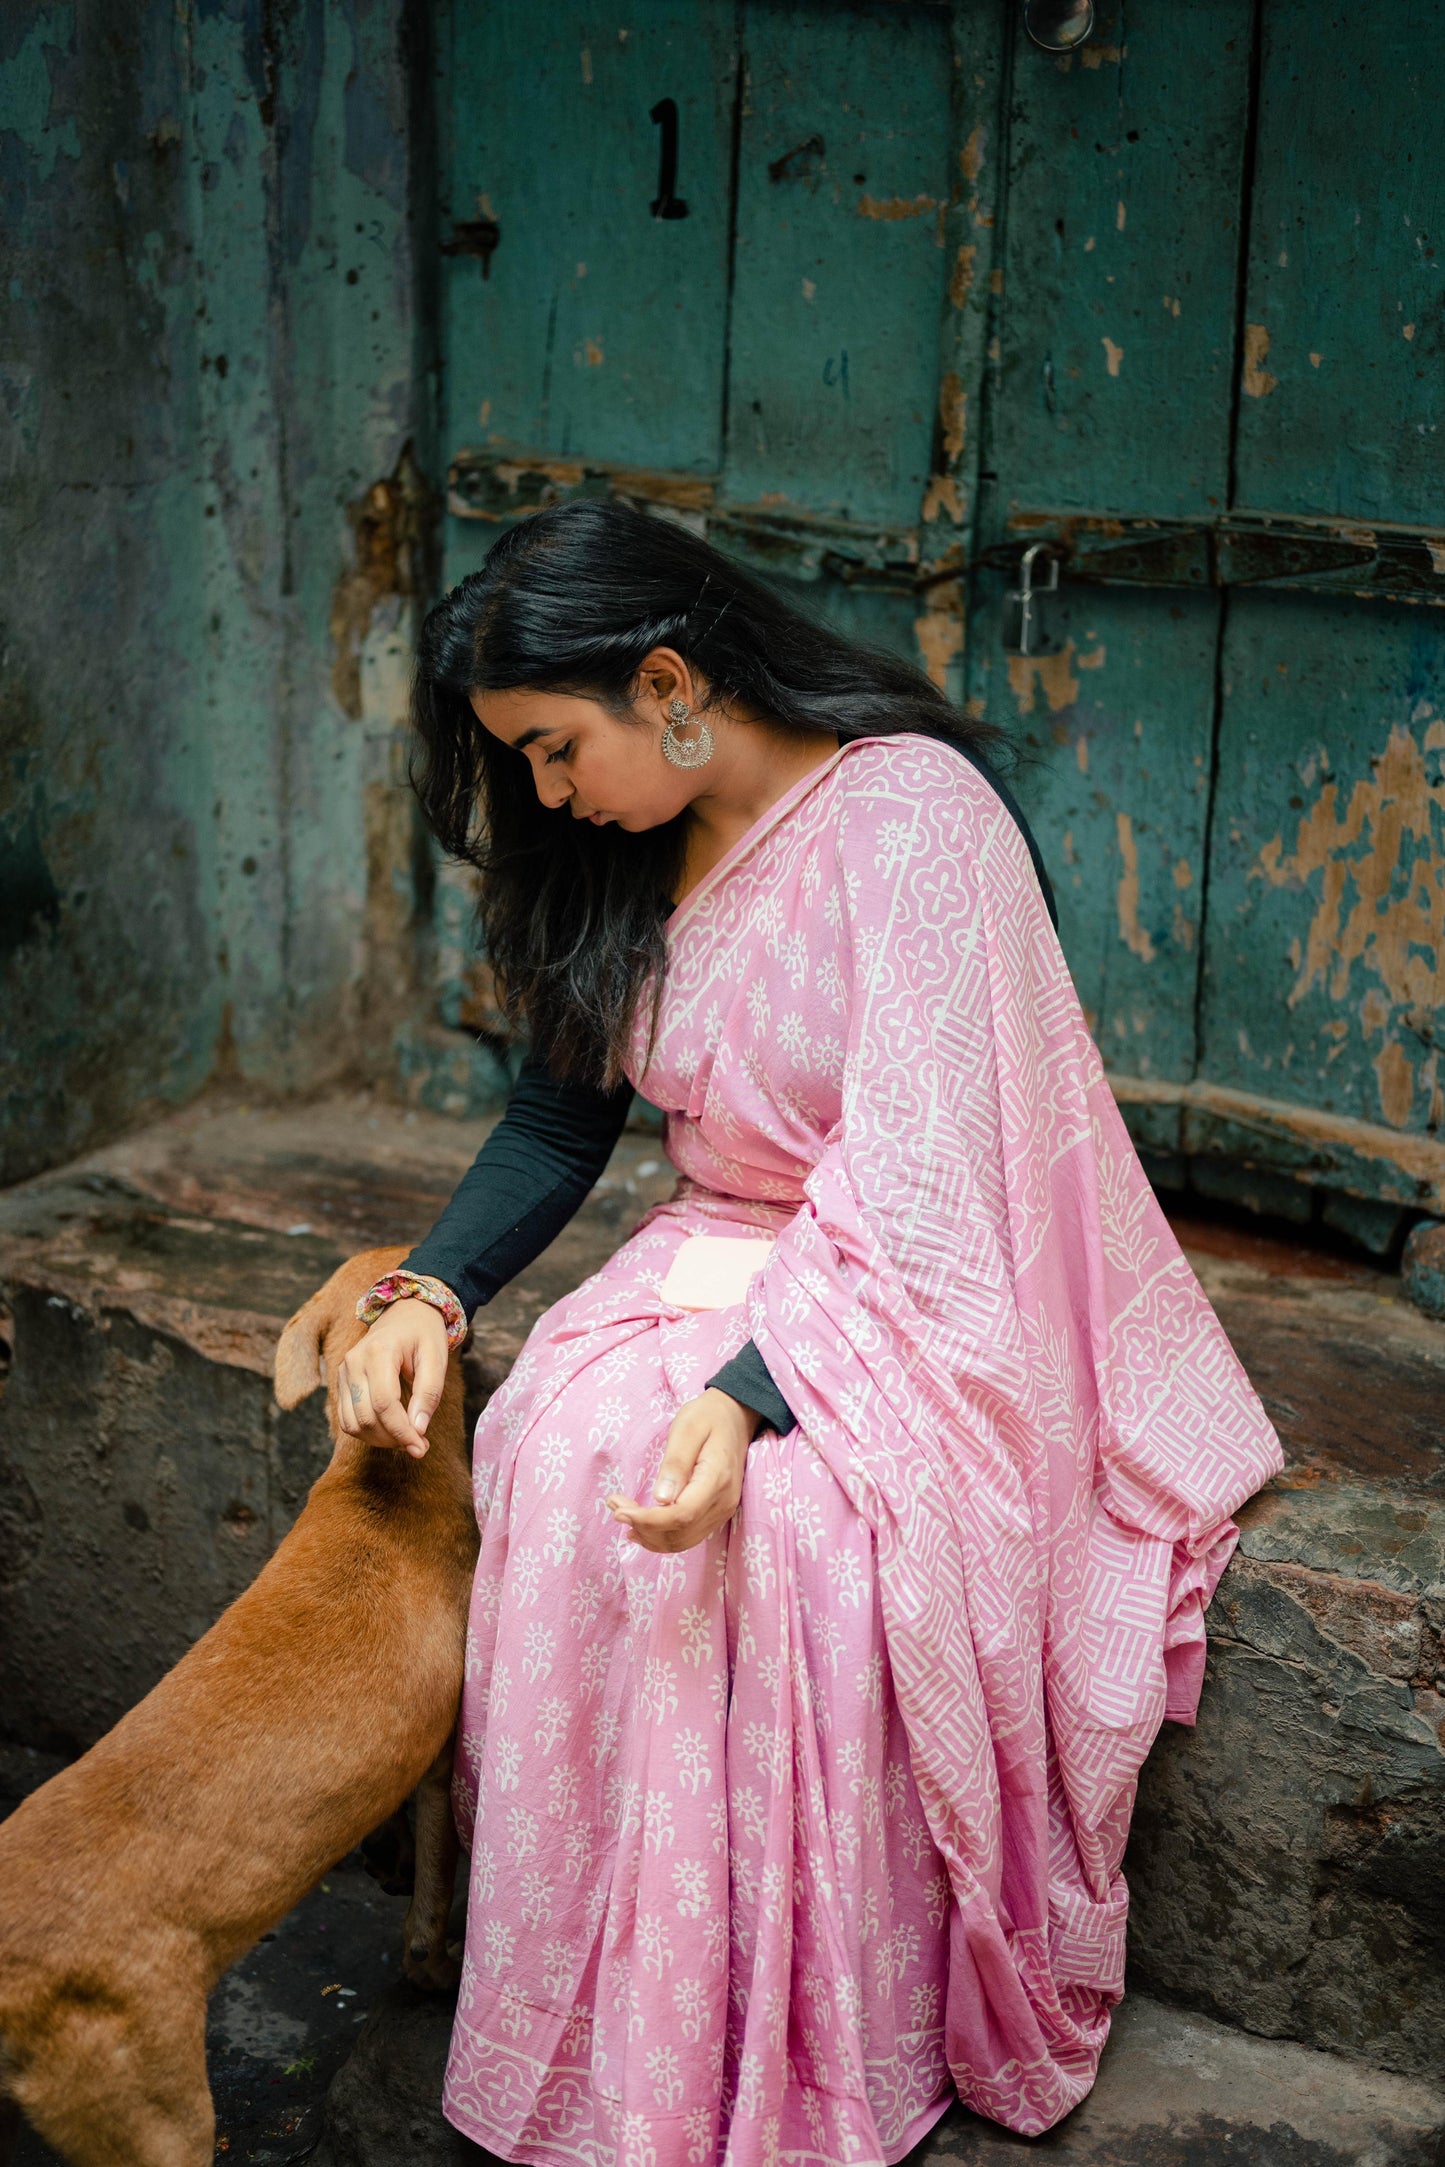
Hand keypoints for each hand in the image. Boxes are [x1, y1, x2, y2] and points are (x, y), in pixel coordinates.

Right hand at [336, 1297, 449, 1456]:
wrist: (405, 1314)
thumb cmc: (424, 1335)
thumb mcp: (437, 1359)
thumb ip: (429, 1393)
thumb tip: (418, 1430)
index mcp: (378, 1352)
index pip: (384, 1404)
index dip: (402, 1432)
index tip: (421, 1448)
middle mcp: (353, 1362)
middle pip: (366, 1417)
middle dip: (393, 1439)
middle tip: (420, 1445)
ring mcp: (343, 1372)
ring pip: (353, 1424)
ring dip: (379, 1440)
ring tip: (406, 1438)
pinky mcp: (341, 1383)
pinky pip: (347, 1419)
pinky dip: (367, 1433)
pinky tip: (390, 1431)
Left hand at [606, 1389, 760, 1553]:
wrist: (735, 1417)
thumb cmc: (708, 1417)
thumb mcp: (687, 1429)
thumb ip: (675, 1463)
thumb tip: (661, 1499)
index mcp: (717, 1479)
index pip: (681, 1515)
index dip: (648, 1520)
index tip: (620, 1510)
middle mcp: (723, 1502)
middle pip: (679, 1533)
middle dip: (642, 1526)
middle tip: (614, 1505)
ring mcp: (722, 1511)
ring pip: (682, 1541)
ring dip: (648, 1535)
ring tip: (622, 1514)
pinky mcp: (715, 1513)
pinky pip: (688, 1536)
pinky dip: (661, 1537)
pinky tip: (641, 1528)